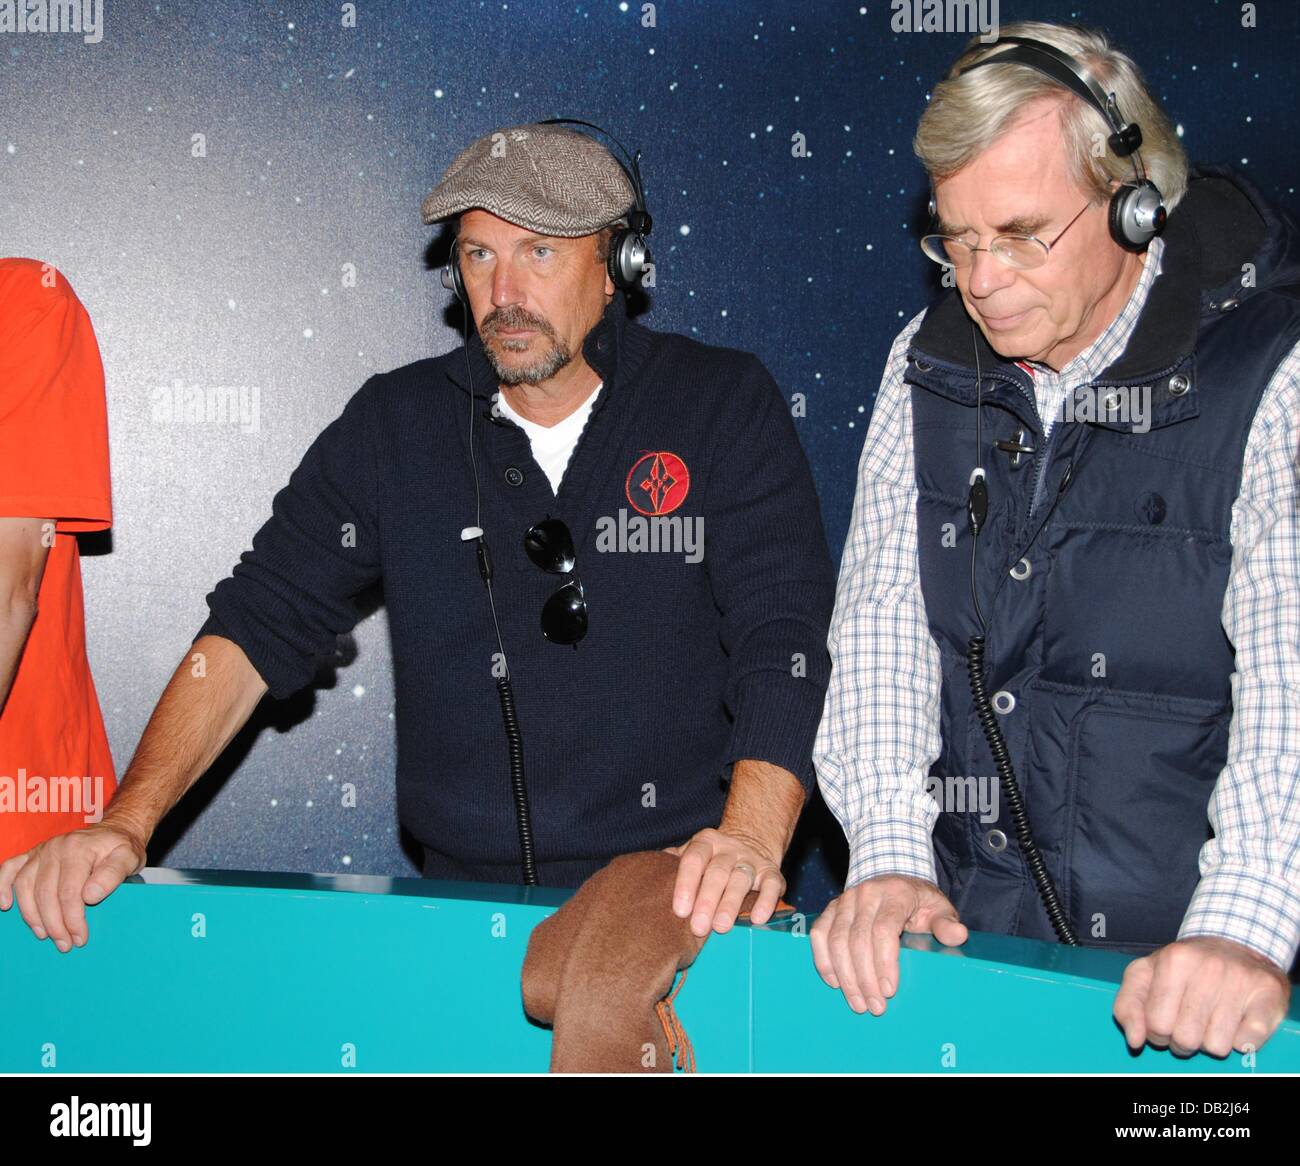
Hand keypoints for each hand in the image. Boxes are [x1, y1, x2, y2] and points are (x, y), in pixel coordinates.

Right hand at [0, 823, 147, 951]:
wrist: (116, 829)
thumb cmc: (121, 848)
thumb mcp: (129, 858)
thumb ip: (112, 875)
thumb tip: (89, 896)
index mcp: (78, 848)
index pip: (69, 892)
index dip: (73, 920)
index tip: (80, 938)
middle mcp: (56, 847)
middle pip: (45, 893)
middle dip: (54, 924)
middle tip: (65, 944)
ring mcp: (41, 850)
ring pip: (25, 887)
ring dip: (32, 915)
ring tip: (45, 935)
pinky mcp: (32, 853)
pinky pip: (10, 868)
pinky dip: (2, 886)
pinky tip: (6, 905)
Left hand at [666, 827, 784, 937]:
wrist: (750, 843)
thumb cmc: (710, 860)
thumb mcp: (692, 855)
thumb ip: (672, 864)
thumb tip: (649, 877)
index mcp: (705, 843)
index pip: (693, 860)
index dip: (686, 884)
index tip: (680, 910)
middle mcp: (728, 849)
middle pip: (717, 872)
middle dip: (707, 900)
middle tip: (698, 927)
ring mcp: (751, 860)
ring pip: (741, 880)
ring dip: (731, 904)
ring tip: (721, 927)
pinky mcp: (772, 872)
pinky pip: (771, 885)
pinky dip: (766, 901)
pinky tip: (757, 919)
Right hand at [811, 875, 967, 1014]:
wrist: (892, 877)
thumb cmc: (917, 900)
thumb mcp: (938, 908)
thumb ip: (946, 924)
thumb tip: (958, 935)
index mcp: (895, 894)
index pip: (884, 929)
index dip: (884, 962)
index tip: (889, 990)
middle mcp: (866, 894)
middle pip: (857, 939)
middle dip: (864, 978)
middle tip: (875, 1007)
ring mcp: (845, 900)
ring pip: (835, 939)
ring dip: (845, 975)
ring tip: (857, 1002)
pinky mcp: (831, 908)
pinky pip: (819, 933)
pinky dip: (823, 959)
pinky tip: (834, 981)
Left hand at [1113, 935, 1291, 1057]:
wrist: (1235, 944)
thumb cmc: (1183, 968)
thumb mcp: (1145, 975)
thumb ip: (1127, 1006)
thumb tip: (1135, 1040)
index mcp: (1174, 960)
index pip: (1156, 1025)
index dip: (1157, 1032)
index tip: (1164, 1020)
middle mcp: (1210, 967)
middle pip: (1186, 1039)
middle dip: (1183, 1040)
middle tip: (1188, 1023)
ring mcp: (1241, 980)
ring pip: (1216, 1046)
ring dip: (1211, 1040)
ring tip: (1211, 1019)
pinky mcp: (1268, 995)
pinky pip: (1247, 1043)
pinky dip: (1239, 1041)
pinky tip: (1235, 1020)